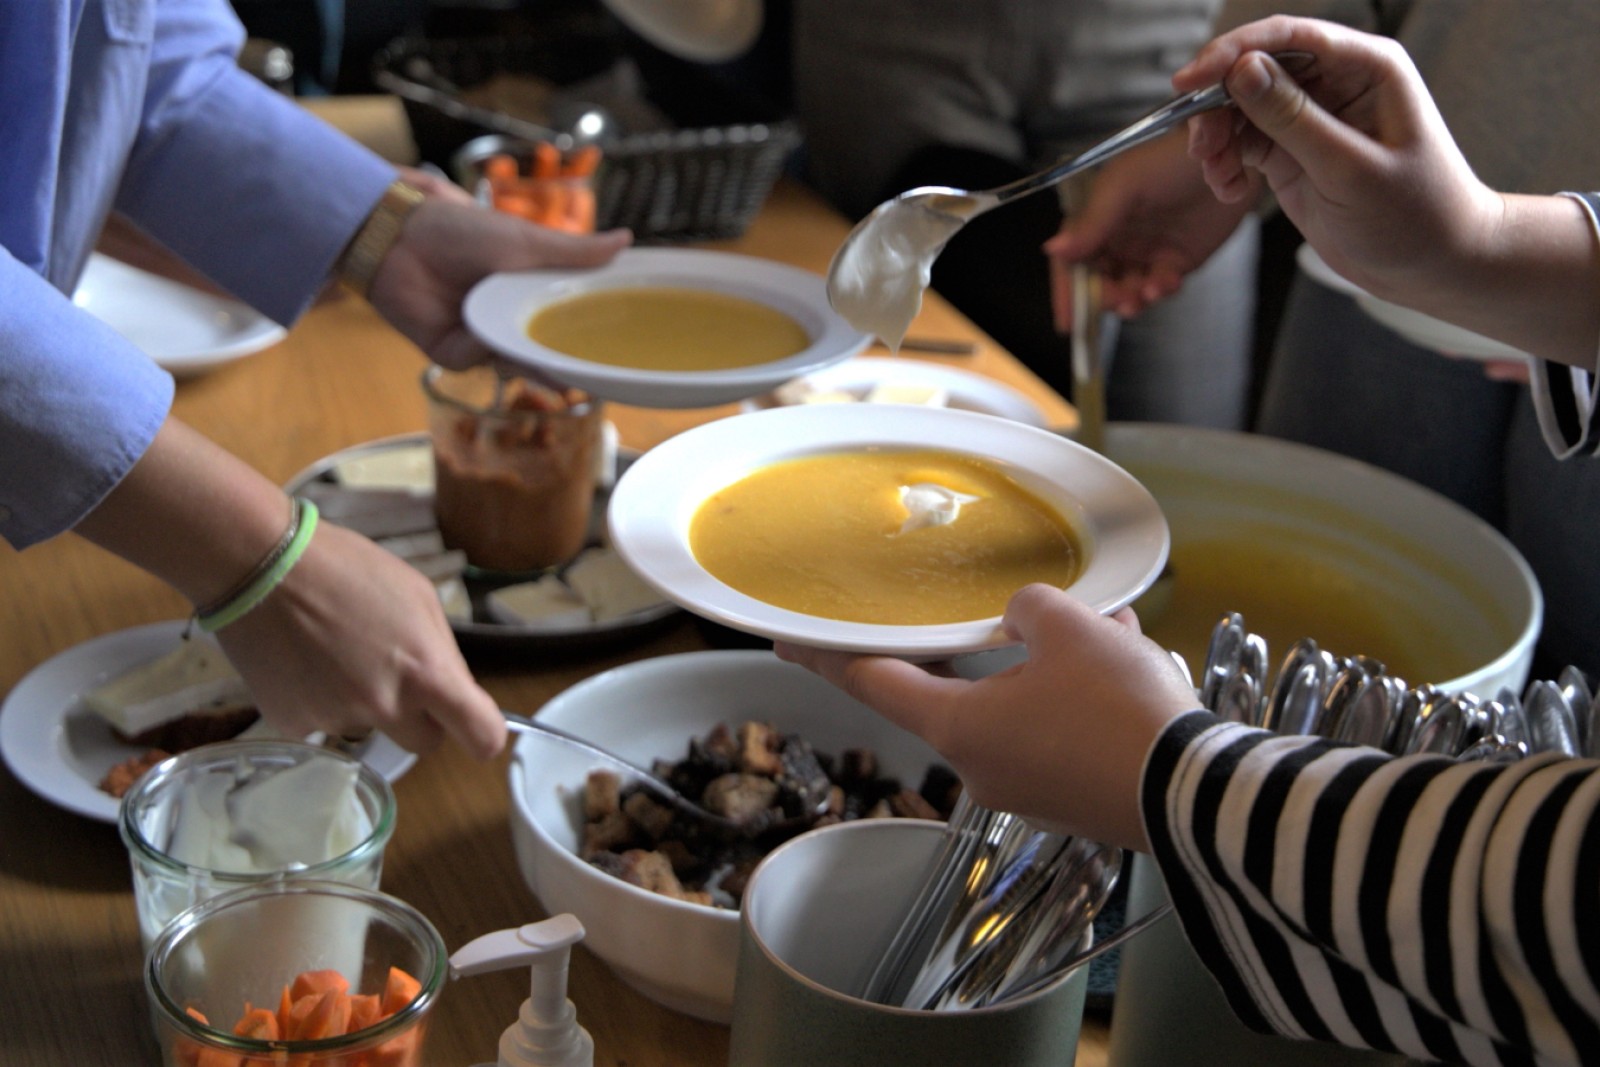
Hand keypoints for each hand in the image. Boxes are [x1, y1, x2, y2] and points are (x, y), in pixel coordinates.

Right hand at [218, 519, 506, 758]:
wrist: (259, 563)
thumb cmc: (345, 567)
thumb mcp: (417, 596)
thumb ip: (440, 651)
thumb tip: (451, 688)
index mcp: (426, 672)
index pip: (480, 736)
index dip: (483, 735)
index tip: (474, 726)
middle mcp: (385, 705)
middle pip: (423, 743)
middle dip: (419, 718)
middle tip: (395, 677)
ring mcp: (335, 719)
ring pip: (368, 727)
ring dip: (361, 702)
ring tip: (334, 650)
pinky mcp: (292, 723)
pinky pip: (321, 723)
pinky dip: (317, 702)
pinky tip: (303, 661)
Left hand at [367, 191, 631, 369]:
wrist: (398, 236)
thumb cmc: (460, 230)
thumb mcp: (526, 240)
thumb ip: (575, 252)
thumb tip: (626, 240)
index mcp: (527, 292)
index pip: (566, 320)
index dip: (589, 335)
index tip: (618, 350)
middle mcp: (506, 318)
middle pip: (544, 350)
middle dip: (567, 362)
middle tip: (597, 376)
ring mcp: (479, 338)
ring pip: (515, 362)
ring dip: (530, 360)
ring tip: (558, 369)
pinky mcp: (451, 353)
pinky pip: (479, 360)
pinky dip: (485, 346)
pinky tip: (486, 329)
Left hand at [774, 585, 1198, 850]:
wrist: (1196, 796)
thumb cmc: (1120, 712)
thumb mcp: (1069, 628)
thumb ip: (1028, 610)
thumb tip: (1022, 621)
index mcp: (958, 727)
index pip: (872, 683)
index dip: (828, 657)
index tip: (787, 643)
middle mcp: (980, 767)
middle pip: (958, 690)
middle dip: (988, 646)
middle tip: (1006, 615)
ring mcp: (1026, 790)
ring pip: (1020, 705)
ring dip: (1050, 665)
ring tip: (1103, 628)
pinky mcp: (1068, 799)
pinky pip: (1058, 732)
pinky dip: (1080, 694)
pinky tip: (1124, 662)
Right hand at [1043, 134, 1255, 320]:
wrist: (1228, 158)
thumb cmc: (1169, 162)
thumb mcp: (1123, 187)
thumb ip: (1091, 223)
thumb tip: (1053, 250)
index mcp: (1095, 219)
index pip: (1071, 260)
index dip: (1068, 290)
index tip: (1068, 319)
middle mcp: (1116, 239)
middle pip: (1097, 282)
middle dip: (1103, 298)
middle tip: (1118, 301)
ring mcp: (1145, 252)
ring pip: (1126, 290)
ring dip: (1131, 300)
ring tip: (1143, 296)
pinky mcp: (1175, 262)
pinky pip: (1159, 288)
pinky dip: (1159, 291)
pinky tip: (1166, 283)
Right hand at [1176, 16, 1498, 303]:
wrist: (1432, 264)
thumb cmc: (1415, 215)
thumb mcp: (1350, 168)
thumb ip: (1293, 118)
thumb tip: (1242, 71)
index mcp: (1367, 67)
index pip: (1289, 38)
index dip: (1234, 53)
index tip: (1191, 81)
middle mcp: (1337, 83)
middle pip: (1256, 68)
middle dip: (1219, 104)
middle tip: (1202, 147)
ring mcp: (1312, 118)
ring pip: (1242, 106)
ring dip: (1218, 138)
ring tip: (1218, 176)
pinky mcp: (1293, 151)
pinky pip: (1244, 141)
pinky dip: (1226, 162)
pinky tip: (1230, 189)